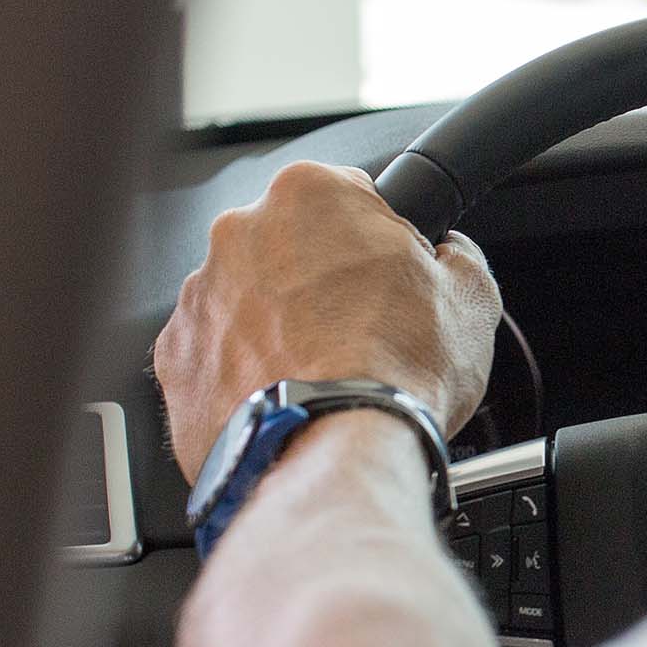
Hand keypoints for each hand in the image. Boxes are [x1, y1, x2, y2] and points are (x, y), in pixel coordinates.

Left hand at [155, 161, 501, 478]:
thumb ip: (457, 255)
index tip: (393, 276)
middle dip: (322, 280)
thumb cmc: (396, 369)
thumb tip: (450, 255)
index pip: (352, 196)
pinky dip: (247, 369)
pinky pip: (217, 351)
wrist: (332, 452)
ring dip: (281, 324)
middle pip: (291, 245)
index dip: (381, 240)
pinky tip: (289, 395)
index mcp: (310, 194)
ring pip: (249, 298)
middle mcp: (241, 232)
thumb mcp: (472, 297)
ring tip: (325, 372)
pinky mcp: (175, 357)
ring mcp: (199, 295)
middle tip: (363, 330)